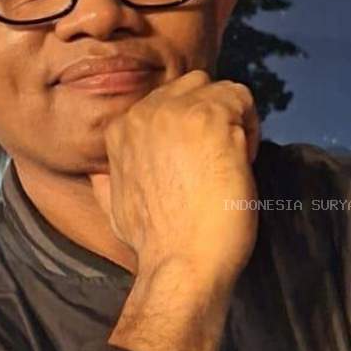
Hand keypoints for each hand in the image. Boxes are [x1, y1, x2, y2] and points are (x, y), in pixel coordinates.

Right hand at [87, 70, 260, 285]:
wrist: (181, 264)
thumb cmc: (155, 245)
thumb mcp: (113, 207)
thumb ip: (107, 181)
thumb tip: (99, 174)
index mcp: (120, 130)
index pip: (166, 101)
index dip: (189, 128)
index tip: (197, 160)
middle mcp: (144, 113)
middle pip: (192, 86)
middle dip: (211, 114)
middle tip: (219, 157)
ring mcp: (177, 112)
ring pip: (219, 90)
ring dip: (233, 120)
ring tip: (232, 160)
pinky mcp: (211, 119)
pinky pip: (242, 98)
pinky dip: (251, 125)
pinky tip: (244, 160)